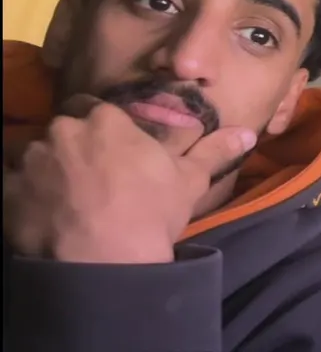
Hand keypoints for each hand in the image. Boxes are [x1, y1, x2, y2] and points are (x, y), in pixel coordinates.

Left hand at [2, 95, 255, 263]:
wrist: (104, 262)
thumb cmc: (151, 213)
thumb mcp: (189, 181)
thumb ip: (214, 151)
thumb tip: (247, 131)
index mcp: (106, 121)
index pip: (95, 109)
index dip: (102, 129)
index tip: (111, 150)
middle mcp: (63, 131)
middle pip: (62, 130)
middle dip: (72, 147)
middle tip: (89, 176)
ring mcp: (31, 161)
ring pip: (34, 156)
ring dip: (45, 170)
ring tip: (63, 199)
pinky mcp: (7, 192)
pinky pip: (10, 185)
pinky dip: (21, 195)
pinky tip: (41, 214)